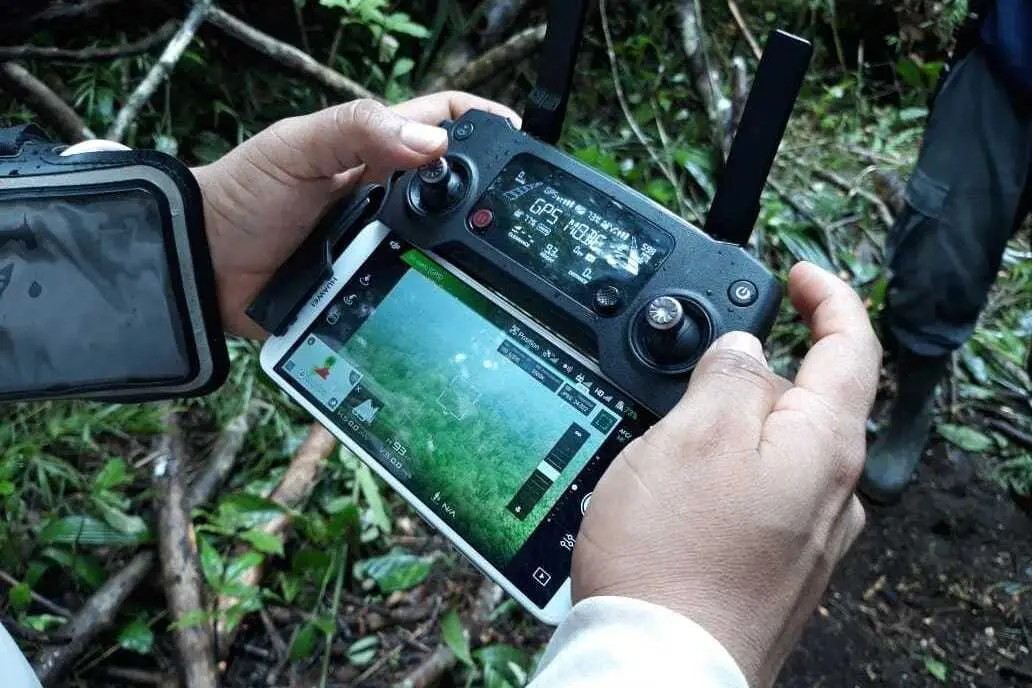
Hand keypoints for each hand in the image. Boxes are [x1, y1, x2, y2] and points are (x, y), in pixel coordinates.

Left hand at [192, 92, 520, 338]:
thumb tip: (432, 143)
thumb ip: (356, 131)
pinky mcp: (370, 287)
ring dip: (466, 256)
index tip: (517, 139)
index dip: (481, 121)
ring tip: (496, 270)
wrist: (201, 266)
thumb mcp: (296, 148)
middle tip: (512, 217)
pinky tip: (455, 308)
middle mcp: (387, 196)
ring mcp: (381, 243)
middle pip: (456, 190)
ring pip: (443, 247)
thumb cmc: (242, 195)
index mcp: (375, 150)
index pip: (443, 122)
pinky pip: (413, 293)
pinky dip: (434, 298)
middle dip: (486, 198)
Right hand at [572, 263, 880, 687]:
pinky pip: (751, 495)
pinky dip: (717, 475)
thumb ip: (728, 377)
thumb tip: (745, 350)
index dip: (828, 297)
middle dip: (748, 373)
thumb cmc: (672, 558)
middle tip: (684, 374)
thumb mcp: (692, 436)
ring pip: (767, 451)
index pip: (852, 347)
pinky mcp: (771, 567)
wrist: (656, 665)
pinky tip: (670, 496)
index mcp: (823, 448)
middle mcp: (829, 494)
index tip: (797, 273)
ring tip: (660, 447)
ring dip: (723, 429)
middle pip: (800, 401)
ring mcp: (802, 536)